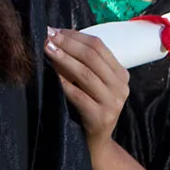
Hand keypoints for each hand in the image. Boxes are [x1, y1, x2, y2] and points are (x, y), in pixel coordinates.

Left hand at [43, 27, 129, 144]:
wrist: (94, 140)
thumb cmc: (89, 104)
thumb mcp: (90, 81)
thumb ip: (81, 61)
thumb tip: (55, 35)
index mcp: (121, 74)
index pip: (99, 46)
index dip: (75, 35)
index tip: (55, 30)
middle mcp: (121, 87)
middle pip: (93, 57)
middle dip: (68, 44)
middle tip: (48, 36)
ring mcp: (113, 103)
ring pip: (86, 74)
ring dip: (64, 58)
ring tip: (47, 49)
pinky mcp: (101, 117)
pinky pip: (78, 95)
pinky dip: (63, 82)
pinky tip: (51, 73)